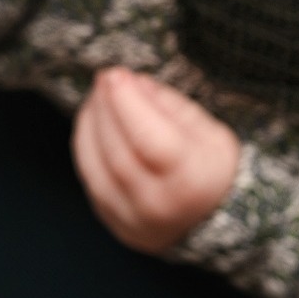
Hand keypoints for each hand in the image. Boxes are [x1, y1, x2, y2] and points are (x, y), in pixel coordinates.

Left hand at [71, 67, 240, 253]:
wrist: (211, 219)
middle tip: (105, 78)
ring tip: (98, 97)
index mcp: (191, 181)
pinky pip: (90, 180)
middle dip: (106, 108)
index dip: (127, 104)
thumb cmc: (210, 167)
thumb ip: (168, 106)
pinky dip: (86, 146)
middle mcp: (160, 207)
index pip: (150, 140)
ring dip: (91, 125)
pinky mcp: (114, 223)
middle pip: (118, 153)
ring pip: (95, 168)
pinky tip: (94, 122)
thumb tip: (132, 83)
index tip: (116, 74)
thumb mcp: (208, 130)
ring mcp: (133, 221)